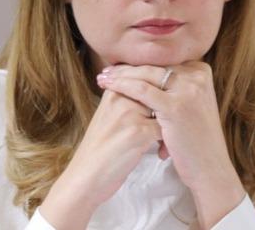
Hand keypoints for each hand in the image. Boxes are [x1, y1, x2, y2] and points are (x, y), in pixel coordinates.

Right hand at [39, 88, 161, 227]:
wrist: (85, 176)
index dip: (158, 93)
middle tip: (169, 125)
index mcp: (113, 90)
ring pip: (164, 110)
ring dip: (169, 125)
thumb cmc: (99, 150)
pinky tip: (160, 152)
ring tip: (164, 141)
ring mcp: (129, 113)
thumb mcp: (108, 116)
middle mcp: (120, 97)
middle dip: (166, 109)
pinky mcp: (138, 132)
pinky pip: (165, 129)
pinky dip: (167, 141)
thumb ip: (126, 101)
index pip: (146, 78)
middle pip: (158, 92)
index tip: (158, 111)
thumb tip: (152, 91)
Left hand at [98, 62, 245, 225]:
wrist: (209, 166)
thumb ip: (177, 86)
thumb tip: (149, 72)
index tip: (120, 66)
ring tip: (103, 78)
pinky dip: (122, 85)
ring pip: (146, 74)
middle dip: (128, 67)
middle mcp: (198, 77)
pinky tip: (108, 86)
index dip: (140, 63)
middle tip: (107, 70)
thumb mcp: (191, 104)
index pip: (163, 62)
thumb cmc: (195, 139)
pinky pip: (142, 90)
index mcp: (201, 72)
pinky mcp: (176, 106)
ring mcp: (189, 90)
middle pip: (154, 66)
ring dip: (120, 75)